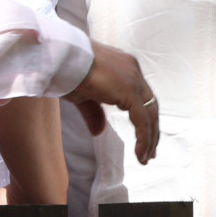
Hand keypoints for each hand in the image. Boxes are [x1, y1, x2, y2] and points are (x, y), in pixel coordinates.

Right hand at [66, 43, 158, 163]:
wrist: (63, 58)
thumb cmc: (68, 72)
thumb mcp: (84, 96)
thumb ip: (95, 113)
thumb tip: (98, 132)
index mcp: (125, 68)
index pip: (141, 96)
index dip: (144, 117)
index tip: (144, 135)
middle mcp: (134, 71)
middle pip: (150, 105)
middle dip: (151, 130)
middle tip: (150, 151)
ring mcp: (134, 80)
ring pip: (150, 114)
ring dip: (149, 138)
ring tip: (146, 158)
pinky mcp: (130, 92)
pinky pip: (143, 120)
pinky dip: (144, 138)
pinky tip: (140, 154)